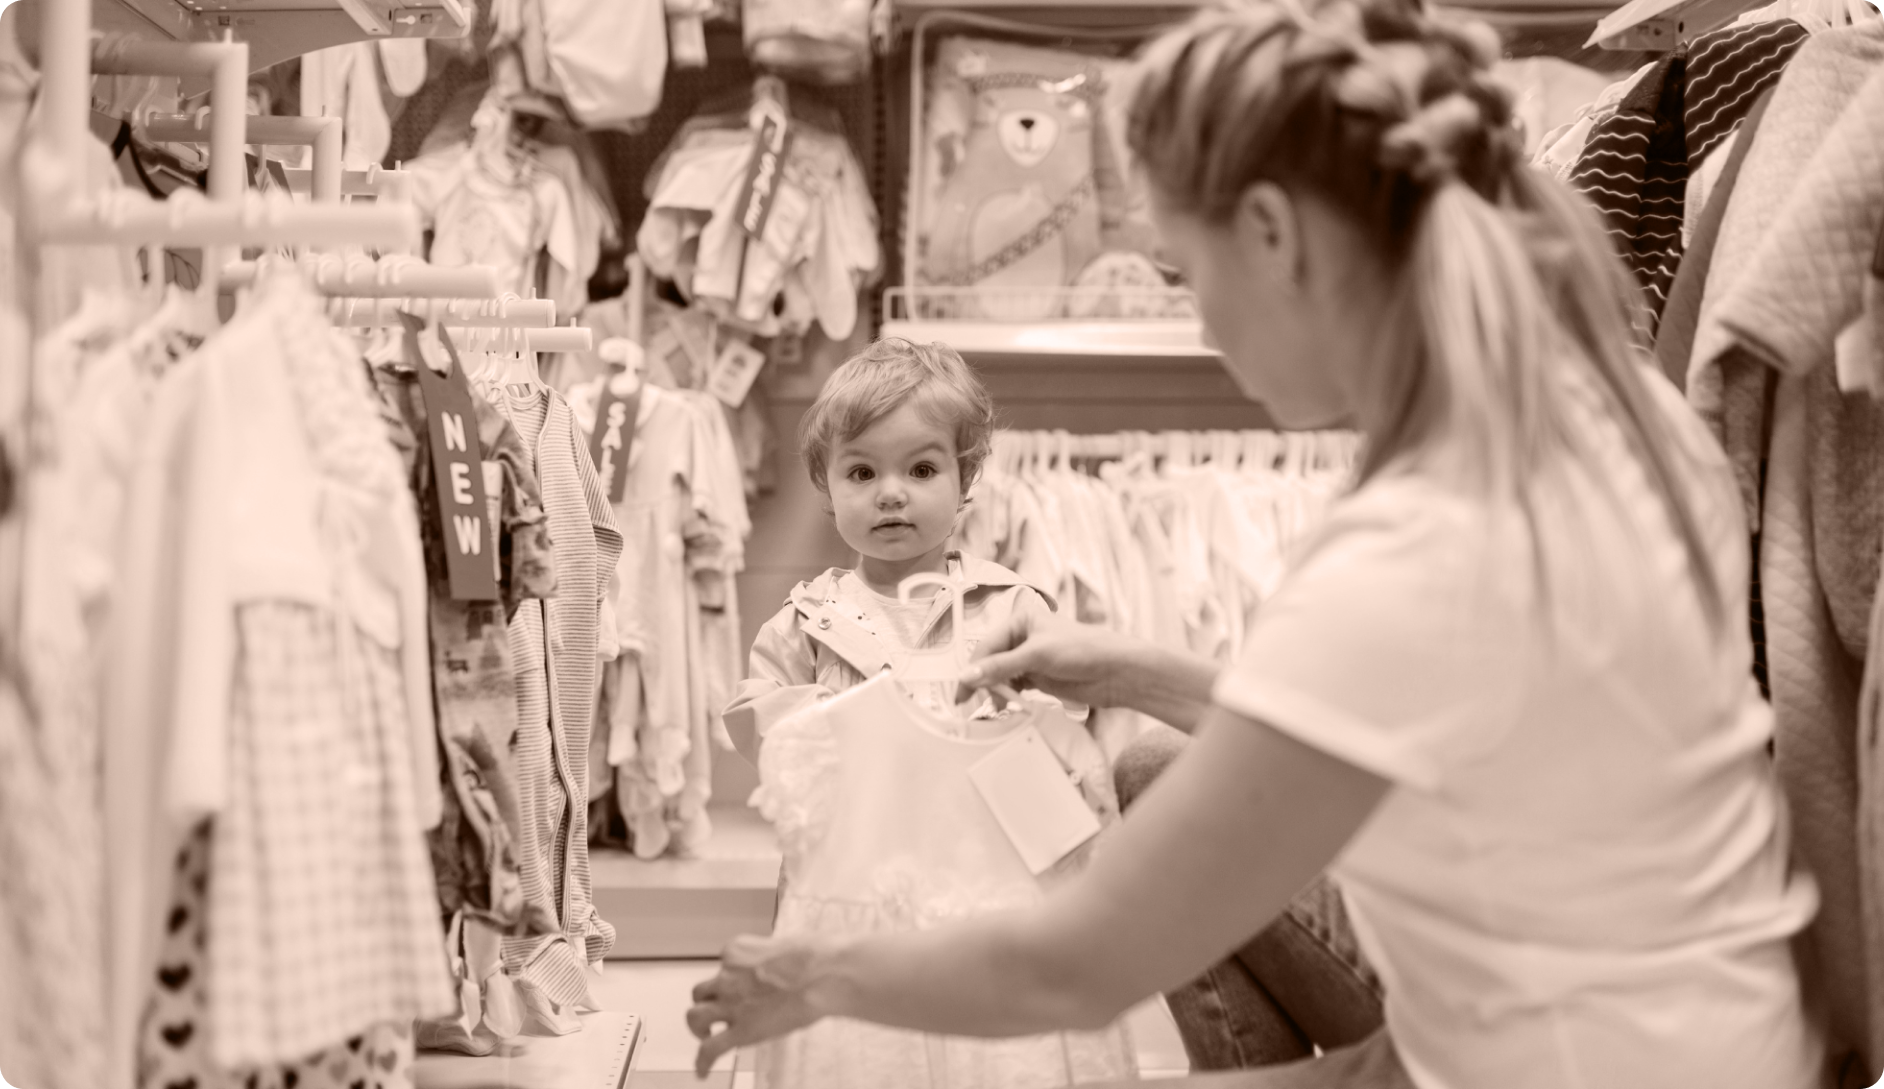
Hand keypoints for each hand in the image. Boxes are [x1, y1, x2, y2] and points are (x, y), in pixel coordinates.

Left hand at [687, 934, 829, 1076]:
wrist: (822, 975)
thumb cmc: (816, 957)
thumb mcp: (788, 945)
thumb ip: (775, 960)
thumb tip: (784, 968)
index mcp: (738, 951)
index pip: (725, 963)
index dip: (733, 975)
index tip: (744, 981)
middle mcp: (729, 977)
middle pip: (702, 991)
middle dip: (707, 1001)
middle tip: (716, 1010)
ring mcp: (732, 1004)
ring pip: (695, 1016)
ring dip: (698, 1027)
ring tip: (705, 1035)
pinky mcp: (741, 1031)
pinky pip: (711, 1049)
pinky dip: (703, 1062)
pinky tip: (704, 1070)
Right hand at [960, 614, 1151, 709]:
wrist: (1116, 672)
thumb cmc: (1083, 649)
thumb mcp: (1036, 655)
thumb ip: (1000, 667)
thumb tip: (968, 676)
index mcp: (1020, 621)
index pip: (986, 646)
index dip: (972, 668)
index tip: (963, 690)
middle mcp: (1023, 638)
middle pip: (991, 662)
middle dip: (984, 681)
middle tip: (977, 703)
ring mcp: (1031, 659)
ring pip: (1001, 677)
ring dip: (997, 691)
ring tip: (1000, 705)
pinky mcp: (1039, 678)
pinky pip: (1015, 687)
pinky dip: (1010, 696)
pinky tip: (1010, 705)